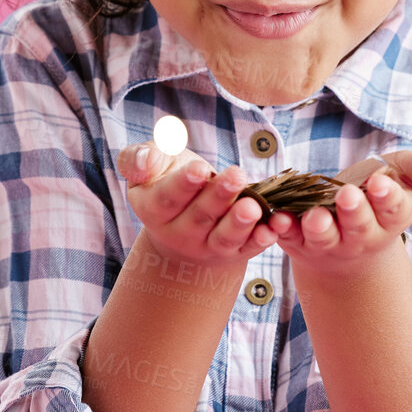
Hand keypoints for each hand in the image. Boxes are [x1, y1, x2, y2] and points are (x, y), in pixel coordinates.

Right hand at [115, 142, 283, 268]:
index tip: (200, 170)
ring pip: (224, 237)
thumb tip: (146, 160)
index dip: (184, 184)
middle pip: (200, 215)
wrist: (181, 219)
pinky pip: (248, 248)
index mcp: (153, 209)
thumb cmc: (165, 179)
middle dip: (219, 196)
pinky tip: (272, 228)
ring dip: (240, 222)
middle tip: (236, 175)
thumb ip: (139, 159)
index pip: (167, 197)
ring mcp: (207, 246)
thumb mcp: (148, 165)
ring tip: (253, 206)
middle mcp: (178, 233)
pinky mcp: (234, 252)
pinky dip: (261, 240)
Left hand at [271, 144, 411, 279]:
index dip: (387, 196)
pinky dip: (282, 228)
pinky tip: (275, 218)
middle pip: (359, 225)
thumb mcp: (410, 182)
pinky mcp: (299, 240)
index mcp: (391, 217)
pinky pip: (289, 237)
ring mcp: (330, 240)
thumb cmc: (383, 199)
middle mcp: (362, 234)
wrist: (352, 247)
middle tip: (349, 195)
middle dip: (354, 211)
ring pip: (324, 236)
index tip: (380, 183)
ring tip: (314, 217)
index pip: (393, 208)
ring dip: (318, 227)